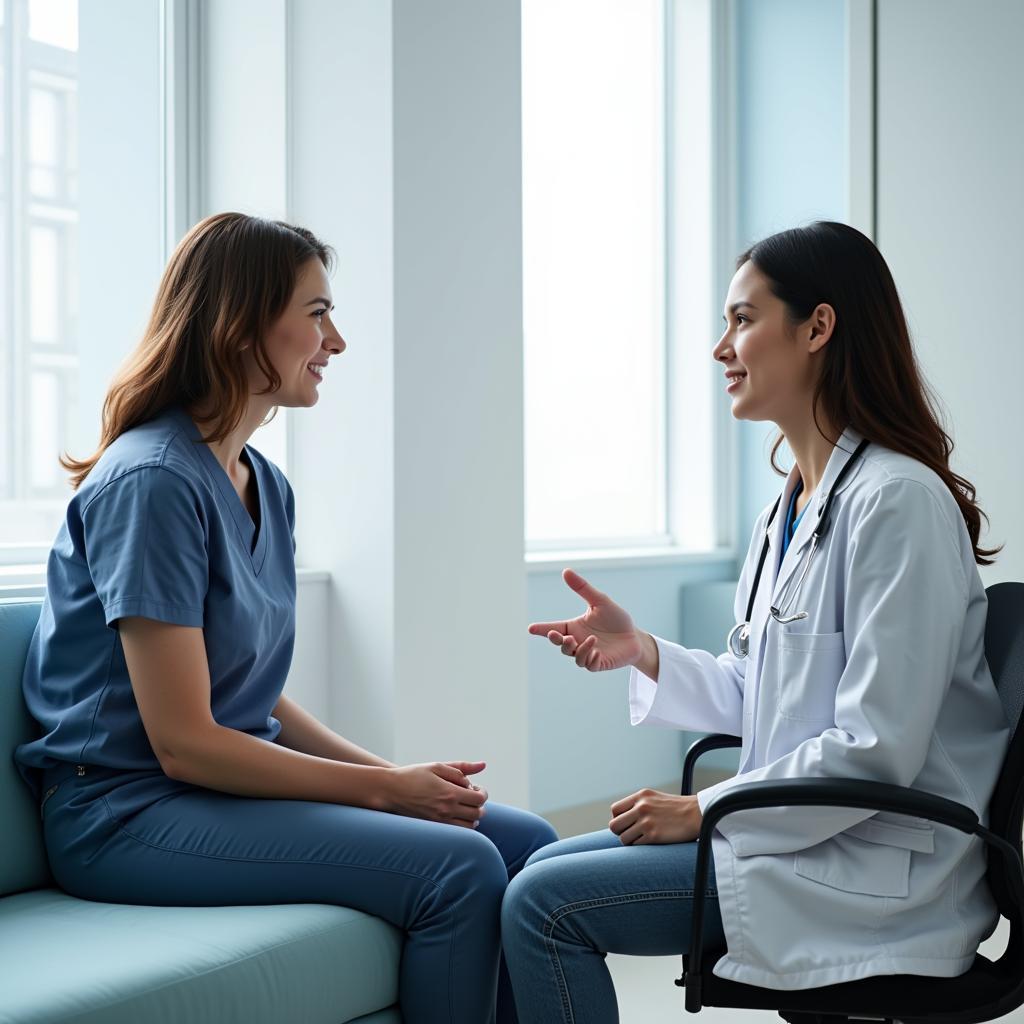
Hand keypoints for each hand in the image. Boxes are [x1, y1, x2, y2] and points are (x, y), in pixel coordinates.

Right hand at [382, 761, 487, 827]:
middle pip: (477, 814)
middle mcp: (446, 810)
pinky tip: (455, 813)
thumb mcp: (437, 766)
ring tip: (464, 805)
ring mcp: (440, 822)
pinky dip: (462, 825)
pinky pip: (456, 832)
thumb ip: (461, 768)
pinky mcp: (433, 828)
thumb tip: (482, 765)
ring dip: (472, 816)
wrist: (390, 790)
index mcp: (449, 793)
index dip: (482, 793)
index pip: (479, 799)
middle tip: (472, 796)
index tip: (476, 788)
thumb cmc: (413, 775)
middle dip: (479, 805)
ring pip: (469, 826)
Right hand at [528, 568, 642, 671]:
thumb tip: (566, 571)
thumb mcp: (600, 601)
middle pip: (561, 644)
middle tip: (562, 636)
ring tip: (592, 639)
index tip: (531, 628)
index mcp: (575, 627)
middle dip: (558, 641)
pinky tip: (597, 652)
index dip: (542, 629)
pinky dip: (590, 659)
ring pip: (575, 656)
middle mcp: (578, 642)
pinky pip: (589, 665)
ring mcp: (588, 654)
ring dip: (580, 649)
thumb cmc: (616, 619)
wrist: (635, 636)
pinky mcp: (599, 663)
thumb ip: (582, 588)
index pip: (555, 628)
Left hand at [609, 789, 701, 844]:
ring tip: (642, 838)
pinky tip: (651, 841)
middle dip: (620, 832)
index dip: (618, 819)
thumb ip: (638, 805)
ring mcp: (646, 821)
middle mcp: (641, 807)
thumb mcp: (655, 798)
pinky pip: (636, 845)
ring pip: (623, 838)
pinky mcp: (653, 835)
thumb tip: (621, 819)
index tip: (626, 824)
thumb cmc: (677, 808)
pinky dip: (641, 846)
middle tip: (631, 834)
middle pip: (614, 825)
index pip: (614, 809)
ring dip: (630, 841)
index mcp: (640, 796)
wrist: (697, 814)